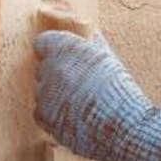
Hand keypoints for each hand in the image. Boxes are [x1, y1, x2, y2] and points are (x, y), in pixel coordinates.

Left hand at [33, 30, 151, 160]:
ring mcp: (43, 93)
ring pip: (42, 91)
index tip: (62, 57)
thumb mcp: (109, 60)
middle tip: (79, 85)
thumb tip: (92, 36)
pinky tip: (73, 117)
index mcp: (64, 48)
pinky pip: (41, 112)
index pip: (43, 42)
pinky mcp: (43, 116)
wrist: (120, 125)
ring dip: (55, 96)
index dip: (52, 50)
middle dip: (57, 75)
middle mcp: (49, 68)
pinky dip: (52, 115)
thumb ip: (95, 46)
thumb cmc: (118, 90)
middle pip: (44, 68)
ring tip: (80, 104)